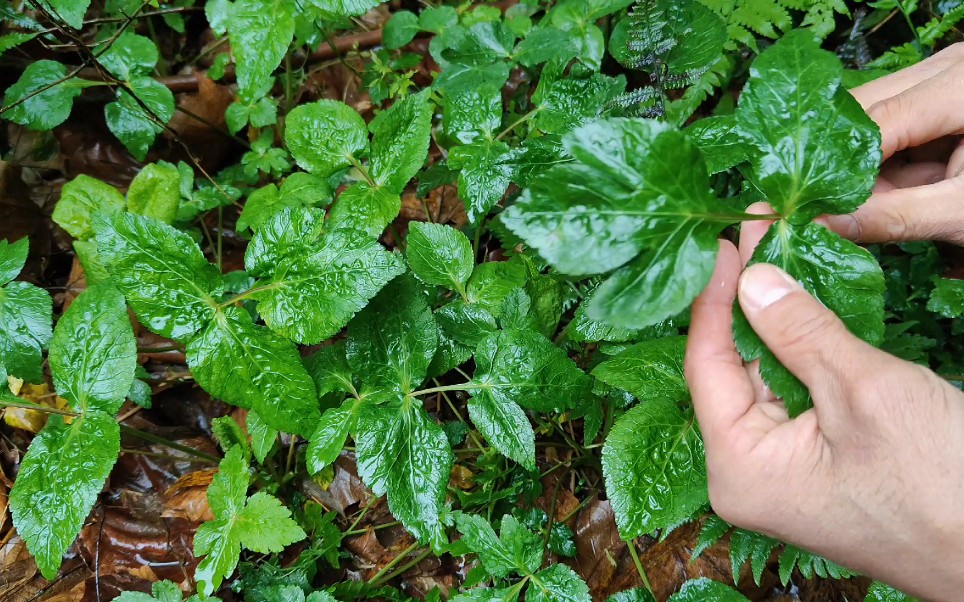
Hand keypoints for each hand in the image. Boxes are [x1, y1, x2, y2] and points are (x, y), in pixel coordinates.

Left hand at [684, 237, 963, 599]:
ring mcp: (781, 471)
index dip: (715, 295)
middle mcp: (746, 472)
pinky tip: (806, 304)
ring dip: (777, 320)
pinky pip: (797, 396)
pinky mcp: (815, 465)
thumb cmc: (939, 485)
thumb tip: (753, 278)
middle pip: (732, 367)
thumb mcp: (865, 392)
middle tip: (761, 234)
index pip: (705, 363)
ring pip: (766, 377)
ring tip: (781, 253)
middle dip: (748, 300)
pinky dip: (803, 351)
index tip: (727, 239)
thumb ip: (800, 331)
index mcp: (738, 467)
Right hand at [824, 43, 963, 244]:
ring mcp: (943, 80)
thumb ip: (892, 217)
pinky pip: (891, 131)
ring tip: (864, 210)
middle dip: (847, 166)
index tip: (806, 208)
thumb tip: (819, 228)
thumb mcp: (963, 213)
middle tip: (826, 212)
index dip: (837, 166)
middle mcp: (949, 68)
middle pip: (866, 110)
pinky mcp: (939, 101)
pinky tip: (882, 197)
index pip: (877, 120)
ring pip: (871, 121)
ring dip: (863, 171)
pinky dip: (883, 169)